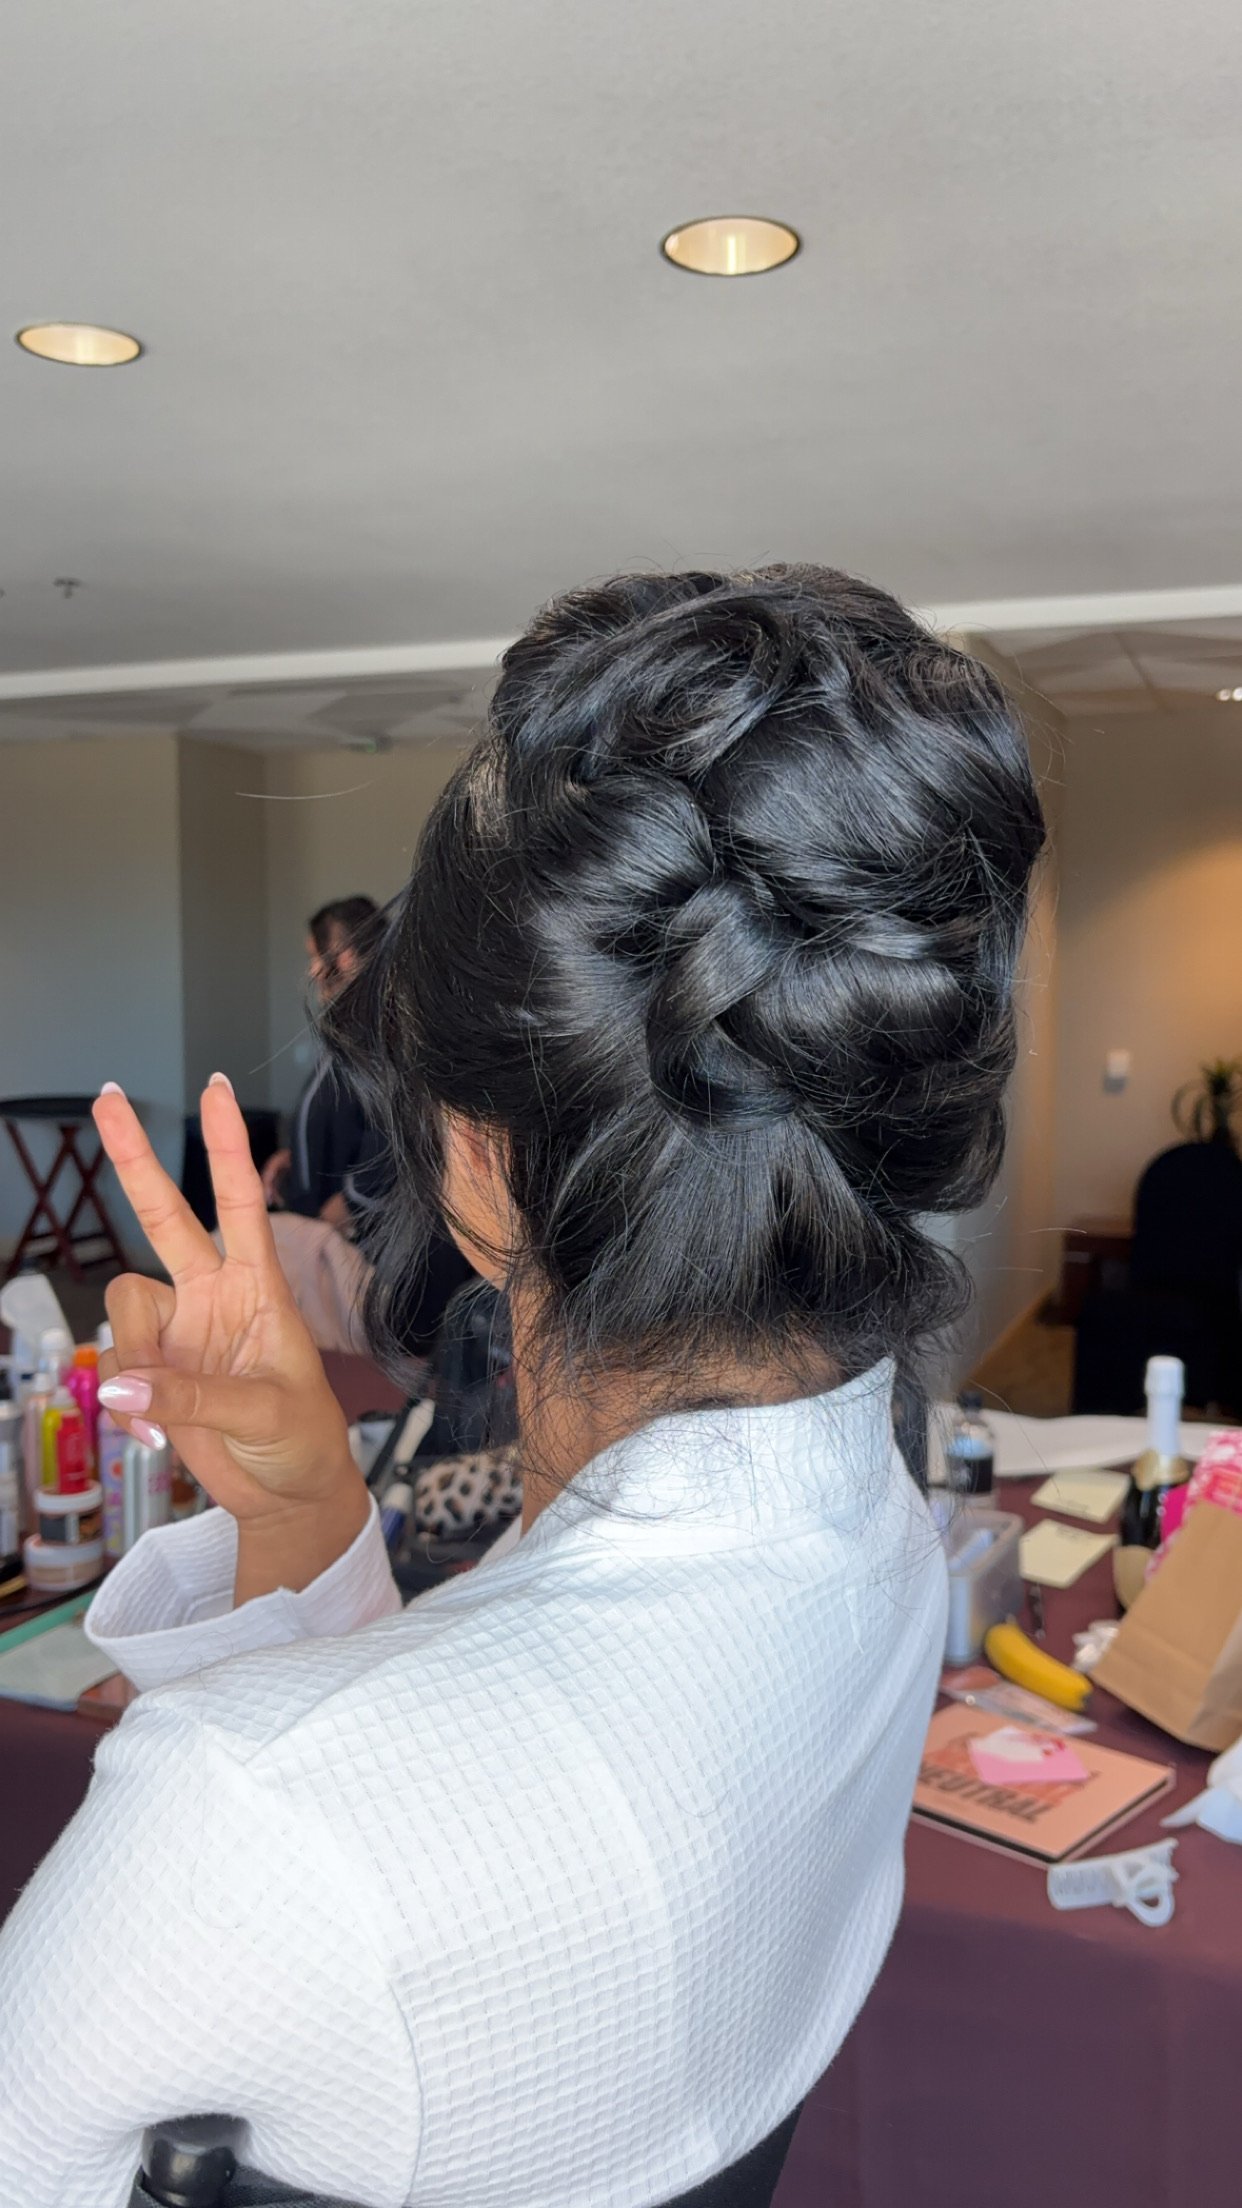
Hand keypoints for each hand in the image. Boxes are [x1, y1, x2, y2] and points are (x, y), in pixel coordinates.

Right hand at [93, 1078, 367, 1590]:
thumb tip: (122, 1389)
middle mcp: (212, 1296)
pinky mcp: (151, 1372)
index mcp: (258, 1287)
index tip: (215, 1088)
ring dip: (135, 1363)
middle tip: (106, 1095)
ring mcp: (177, 1332)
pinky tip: (156, 1443)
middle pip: (163, 1216)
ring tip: (165, 1420)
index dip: (226, 1147)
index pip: (240, 1203)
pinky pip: (116, 1371)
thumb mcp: (264, 1414)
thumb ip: (192, 1399)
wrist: (287, 1495)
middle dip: (134, 1158)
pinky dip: (128, 1410)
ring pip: (124, 1309)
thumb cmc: (301, 1440)